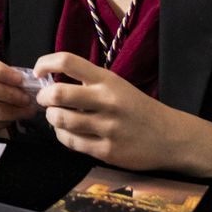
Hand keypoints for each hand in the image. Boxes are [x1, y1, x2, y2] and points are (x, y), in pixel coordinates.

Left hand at [33, 51, 189, 171]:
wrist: (171, 137)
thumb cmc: (137, 108)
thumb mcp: (117, 86)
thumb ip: (89, 83)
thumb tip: (51, 81)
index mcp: (108, 80)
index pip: (68, 61)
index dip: (45, 63)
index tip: (39, 71)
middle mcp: (107, 101)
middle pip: (58, 94)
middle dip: (44, 97)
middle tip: (45, 100)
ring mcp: (107, 127)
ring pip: (61, 121)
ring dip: (52, 117)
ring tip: (56, 116)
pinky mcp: (106, 151)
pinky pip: (71, 142)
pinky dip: (62, 136)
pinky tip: (67, 132)